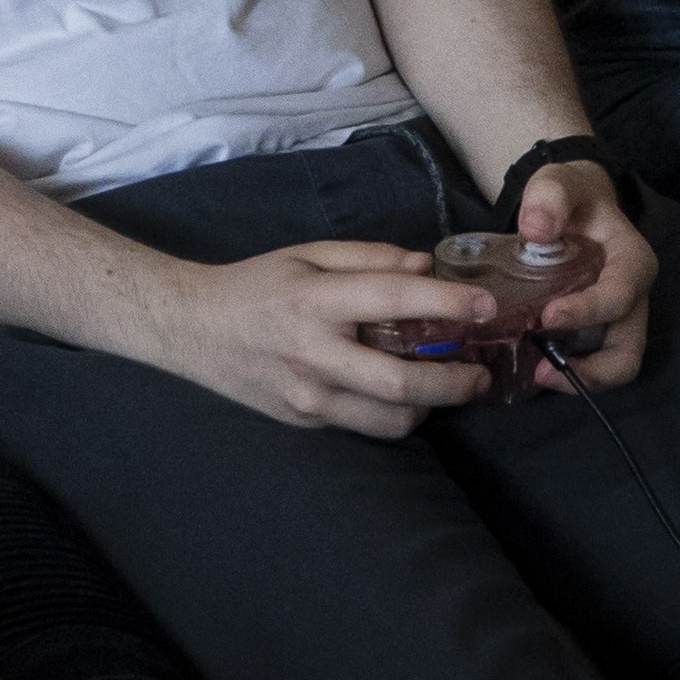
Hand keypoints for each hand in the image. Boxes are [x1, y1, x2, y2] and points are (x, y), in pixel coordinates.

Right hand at [153, 238, 507, 437]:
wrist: (194, 330)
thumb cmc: (256, 284)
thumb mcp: (307, 254)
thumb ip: (368, 258)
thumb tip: (425, 267)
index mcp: (313, 302)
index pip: (391, 302)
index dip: (445, 305)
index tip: (485, 306)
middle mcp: (313, 355)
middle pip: (399, 383)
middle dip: (453, 382)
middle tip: (481, 372)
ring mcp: (308, 398)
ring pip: (389, 419)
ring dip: (432, 405)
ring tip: (449, 384)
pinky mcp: (306, 422)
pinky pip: (366, 425)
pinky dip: (396, 412)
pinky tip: (407, 392)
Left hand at [508, 161, 659, 394]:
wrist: (573, 204)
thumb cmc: (571, 195)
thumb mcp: (558, 182)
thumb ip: (550, 196)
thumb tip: (537, 231)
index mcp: (633, 261)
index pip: (620, 296)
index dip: (587, 312)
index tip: (547, 317)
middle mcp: (634, 297)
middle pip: (628, 352)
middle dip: (592, 371)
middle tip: (543, 371)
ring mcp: (618, 319)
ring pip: (614, 366)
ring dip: (580, 378)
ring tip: (537, 375)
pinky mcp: (597, 331)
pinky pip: (592, 362)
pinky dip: (568, 371)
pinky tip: (534, 366)